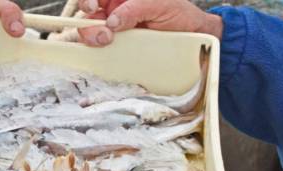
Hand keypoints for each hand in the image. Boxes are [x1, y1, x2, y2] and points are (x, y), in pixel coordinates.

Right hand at [75, 0, 223, 46]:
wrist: (194, 35)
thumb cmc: (179, 14)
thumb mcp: (160, 4)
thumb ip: (135, 8)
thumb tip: (113, 21)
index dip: (88, 0)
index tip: (91, 6)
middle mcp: (115, 11)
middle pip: (88, 16)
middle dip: (89, 25)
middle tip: (105, 35)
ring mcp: (117, 32)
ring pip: (92, 34)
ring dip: (93, 39)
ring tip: (108, 42)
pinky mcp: (121, 49)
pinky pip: (104, 51)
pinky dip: (100, 54)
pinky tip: (106, 53)